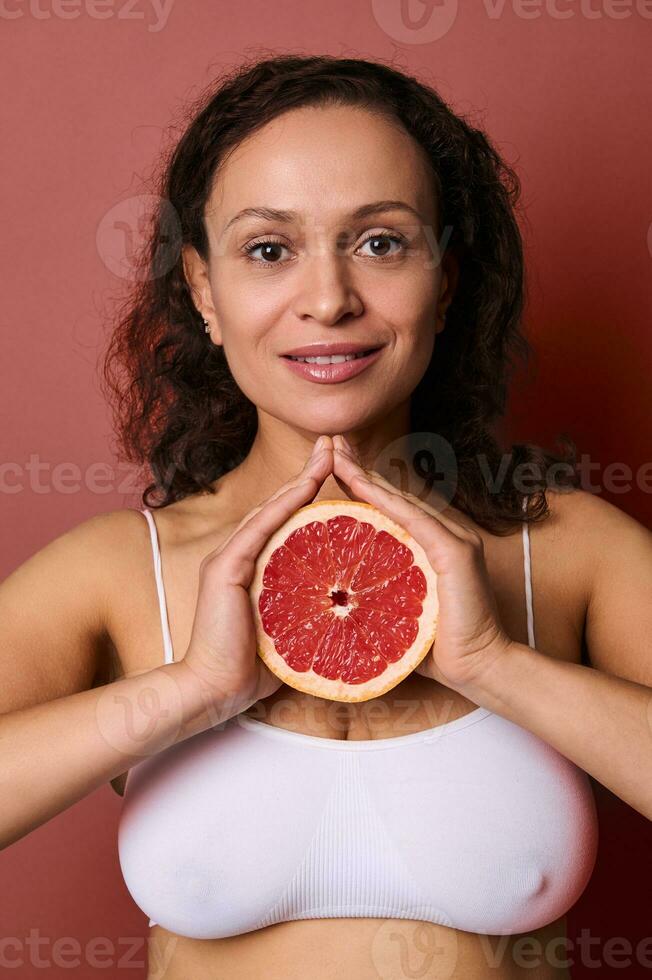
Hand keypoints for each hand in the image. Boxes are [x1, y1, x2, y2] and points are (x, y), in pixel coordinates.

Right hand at [182, 436, 333, 717]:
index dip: (312, 491)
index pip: (288, 520)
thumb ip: (311, 609)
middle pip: (280, 504)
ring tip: (329, 452)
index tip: (341, 467)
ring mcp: (227, 558)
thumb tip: (351, 606)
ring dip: (302, 478)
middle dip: (310, 471)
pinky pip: (260, 529)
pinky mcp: (223, 568)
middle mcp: (238, 553)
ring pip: (272, 509)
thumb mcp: (292, 629)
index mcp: (253, 565)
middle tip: (336, 442)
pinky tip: (308, 485)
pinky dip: (285, 505)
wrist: (213, 692)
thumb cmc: (253, 669)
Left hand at [331, 434, 513, 696]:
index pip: (389, 508)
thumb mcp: (395, 614)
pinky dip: (383, 499)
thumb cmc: (436, 650)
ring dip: (365, 475)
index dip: (361, 484)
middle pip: (393, 494)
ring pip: (400, 500)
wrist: (481, 670)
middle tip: (328, 441)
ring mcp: (455, 540)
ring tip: (336, 452)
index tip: (329, 463)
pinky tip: (357, 483)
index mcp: (432, 546)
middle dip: (359, 467)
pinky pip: (413, 519)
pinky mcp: (457, 552)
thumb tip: (335, 595)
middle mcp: (446, 534)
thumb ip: (374, 595)